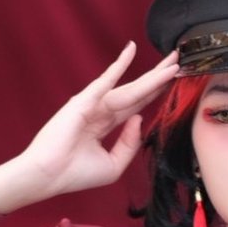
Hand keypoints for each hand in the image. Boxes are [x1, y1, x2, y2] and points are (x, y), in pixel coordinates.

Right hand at [22, 43, 179, 195]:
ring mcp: (93, 103)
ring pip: (131, 88)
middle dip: (159, 78)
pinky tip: (132, 50)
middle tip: (179, 62)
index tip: (174, 82)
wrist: (49, 176)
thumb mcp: (114, 164)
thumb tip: (140, 118)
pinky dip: (119, 65)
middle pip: (137, 92)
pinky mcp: (84, 100)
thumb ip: (130, 143)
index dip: (155, 94)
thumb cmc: (75, 174)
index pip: (136, 105)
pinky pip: (106, 80)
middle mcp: (101, 111)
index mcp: (105, 125)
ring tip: (173, 61)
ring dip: (153, 75)